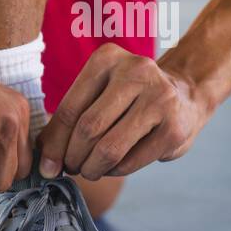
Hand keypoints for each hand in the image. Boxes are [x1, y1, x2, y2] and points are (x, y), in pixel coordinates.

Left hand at [37, 43, 203, 180]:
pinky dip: (116, 170)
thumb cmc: (131, 98)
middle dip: (73, 158)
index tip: (48, 166)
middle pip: (88, 128)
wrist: (186, 95)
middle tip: (71, 169)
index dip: (54, 144)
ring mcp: (159, 99)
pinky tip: (113, 167)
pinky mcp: (174, 128)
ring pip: (109, 148)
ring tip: (90, 170)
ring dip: (93, 168)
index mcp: (108, 59)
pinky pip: (132, 161)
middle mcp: (136, 72)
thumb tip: (44, 159)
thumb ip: (71, 118)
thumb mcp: (100, 93)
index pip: (70, 109)